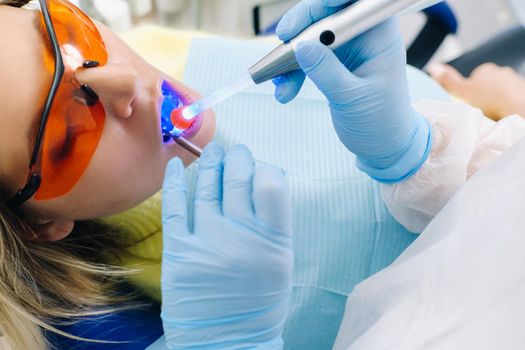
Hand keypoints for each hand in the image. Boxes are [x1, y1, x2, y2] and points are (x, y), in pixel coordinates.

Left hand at [161, 143, 292, 348]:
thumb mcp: (280, 264)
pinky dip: (175, 183)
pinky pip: (176, 208)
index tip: (261, 167)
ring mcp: (208, 242)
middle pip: (238, 179)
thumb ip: (273, 226)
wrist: (228, 341)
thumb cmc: (258, 304)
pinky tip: (177, 165)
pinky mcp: (179, 252)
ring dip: (211, 164)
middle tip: (236, 152)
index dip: (265, 169)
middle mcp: (242, 236)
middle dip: (238, 158)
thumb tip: (263, 185)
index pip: (271, 184)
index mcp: (274, 241)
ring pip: (208, 188)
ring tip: (214, 152)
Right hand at [273, 0, 431, 182]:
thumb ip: (326, 72)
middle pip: (326, 14)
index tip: (302, 23)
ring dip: (290, 56)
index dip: (326, 4)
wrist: (383, 144)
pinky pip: (306, 55)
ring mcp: (347, 47)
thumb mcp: (352, 99)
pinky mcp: (333, 61)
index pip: (352, 4)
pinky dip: (292, 70)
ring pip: (311, 36)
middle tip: (282, 43)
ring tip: (281, 84)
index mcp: (379, 35)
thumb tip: (300, 47)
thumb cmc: (381, 121)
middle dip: (300, 29)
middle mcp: (363, 35)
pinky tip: (284, 89)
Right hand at [428, 62, 524, 120]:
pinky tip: (504, 114)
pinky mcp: (524, 92)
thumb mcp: (461, 91)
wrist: (517, 110)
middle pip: (489, 82)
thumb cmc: (489, 101)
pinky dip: (509, 104)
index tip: (467, 99)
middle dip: (485, 93)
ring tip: (492, 113)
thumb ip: (447, 80)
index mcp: (485, 69)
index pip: (475, 76)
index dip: (470, 88)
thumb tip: (433, 66)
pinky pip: (514, 98)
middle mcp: (502, 72)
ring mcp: (515, 81)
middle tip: (479, 108)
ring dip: (498, 99)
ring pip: (502, 90)